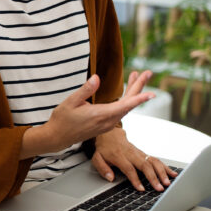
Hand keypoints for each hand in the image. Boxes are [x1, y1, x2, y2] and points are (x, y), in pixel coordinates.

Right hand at [24, 71, 154, 157]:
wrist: (58, 137)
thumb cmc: (62, 119)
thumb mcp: (70, 102)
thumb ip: (85, 90)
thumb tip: (97, 78)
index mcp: (100, 114)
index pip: (125, 105)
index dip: (139, 98)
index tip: (152, 94)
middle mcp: (107, 121)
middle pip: (129, 104)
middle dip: (139, 87)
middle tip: (148, 73)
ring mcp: (107, 124)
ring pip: (126, 107)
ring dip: (133, 92)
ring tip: (136, 77)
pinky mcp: (105, 124)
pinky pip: (121, 111)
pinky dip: (127, 100)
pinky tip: (128, 93)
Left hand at [92, 128, 179, 191]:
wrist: (110, 134)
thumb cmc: (104, 149)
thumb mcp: (97, 158)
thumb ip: (102, 168)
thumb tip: (110, 177)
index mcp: (119, 156)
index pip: (129, 169)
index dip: (135, 179)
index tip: (141, 188)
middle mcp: (131, 154)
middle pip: (144, 165)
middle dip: (153, 177)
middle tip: (159, 188)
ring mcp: (139, 153)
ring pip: (153, 161)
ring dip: (162, 172)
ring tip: (168, 182)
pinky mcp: (144, 154)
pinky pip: (156, 160)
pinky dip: (165, 167)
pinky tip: (173, 173)